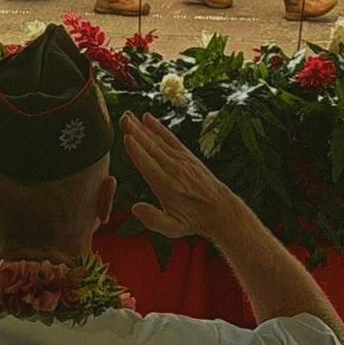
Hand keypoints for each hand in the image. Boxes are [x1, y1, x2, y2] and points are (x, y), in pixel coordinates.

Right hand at [122, 113, 245, 241]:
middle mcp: (175, 170)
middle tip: (123, 118)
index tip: (126, 137)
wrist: (220, 209)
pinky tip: (148, 118)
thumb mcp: (172, 229)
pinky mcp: (187, 155)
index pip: (149, 166)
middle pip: (152, 148)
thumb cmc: (193, 220)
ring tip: (129, 116)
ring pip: (159, 141)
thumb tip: (134, 208)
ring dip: (143, 127)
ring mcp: (182, 160)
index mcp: (168, 187)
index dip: (137, 151)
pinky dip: (159, 128)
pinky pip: (171, 138)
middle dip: (137, 133)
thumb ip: (153, 219)